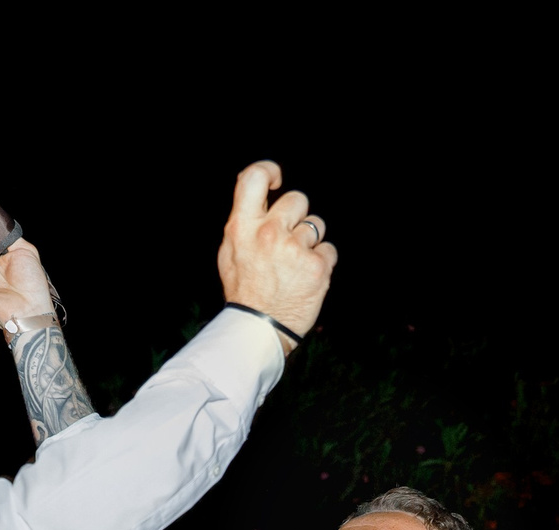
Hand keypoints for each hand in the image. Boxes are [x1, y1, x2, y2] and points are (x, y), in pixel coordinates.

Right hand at [217, 161, 336, 342]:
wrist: (259, 330)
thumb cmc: (244, 290)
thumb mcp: (229, 251)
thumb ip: (243, 220)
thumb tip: (256, 188)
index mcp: (242, 227)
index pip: (254, 177)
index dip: (269, 170)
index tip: (277, 180)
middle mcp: (269, 233)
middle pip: (297, 200)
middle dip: (296, 216)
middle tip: (287, 241)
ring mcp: (295, 249)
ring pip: (316, 225)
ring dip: (310, 241)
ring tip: (296, 264)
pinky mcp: (317, 267)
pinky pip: (329, 250)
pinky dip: (322, 262)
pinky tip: (307, 277)